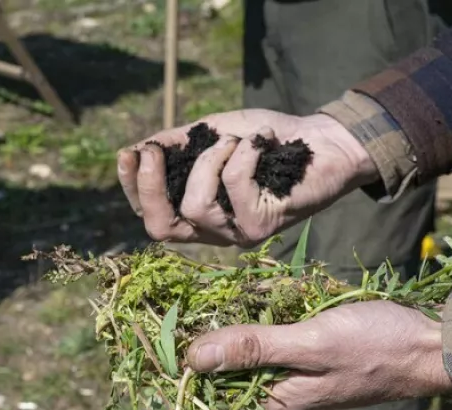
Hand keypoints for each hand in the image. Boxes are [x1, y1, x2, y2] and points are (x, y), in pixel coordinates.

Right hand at [117, 110, 376, 246]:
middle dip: (147, 188)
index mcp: (196, 212)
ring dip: (208, 161)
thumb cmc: (268, 140)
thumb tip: (137, 149)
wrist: (323, 142)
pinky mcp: (261, 227)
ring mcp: (236, 233)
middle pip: (160, 228)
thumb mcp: (213, 134)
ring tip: (234, 141)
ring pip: (195, 206)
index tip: (129, 151)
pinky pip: (232, 189)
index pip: (151, 213)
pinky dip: (240, 156)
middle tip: (152, 152)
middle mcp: (212, 230)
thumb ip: (178, 144)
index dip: (131, 187)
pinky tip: (258, 145)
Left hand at [186, 301, 450, 409]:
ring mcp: (300, 367)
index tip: (191, 309)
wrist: (434, 346)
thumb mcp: (310, 345)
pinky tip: (297, 291)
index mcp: (275, 397)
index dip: (202, 341)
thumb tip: (192, 359)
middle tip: (249, 291)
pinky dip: (287, 304)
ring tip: (282, 290)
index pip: (217, 375)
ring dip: (263, 305)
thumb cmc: (376, 347)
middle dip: (237, 315)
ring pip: (261, 331)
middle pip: (237, 350)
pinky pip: (285, 323)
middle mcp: (283, 387)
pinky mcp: (315, 348)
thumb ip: (254, 349)